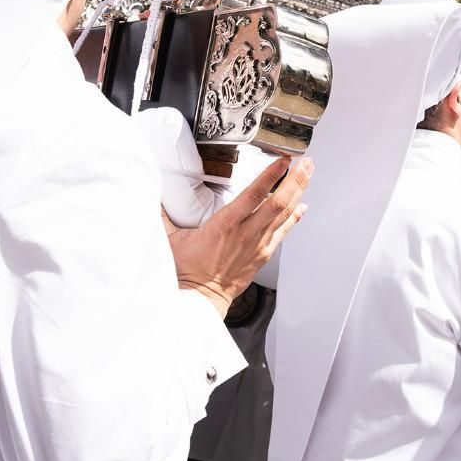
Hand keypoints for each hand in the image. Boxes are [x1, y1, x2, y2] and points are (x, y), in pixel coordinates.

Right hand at [164, 156, 311, 317]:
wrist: (199, 300)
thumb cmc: (186, 272)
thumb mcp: (169, 239)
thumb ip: (162, 214)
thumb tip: (151, 196)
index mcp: (224, 225)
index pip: (253, 195)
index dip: (271, 175)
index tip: (282, 159)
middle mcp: (245, 234)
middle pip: (278, 203)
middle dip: (295, 180)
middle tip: (307, 162)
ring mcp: (257, 245)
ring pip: (283, 215)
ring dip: (298, 193)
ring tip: (308, 174)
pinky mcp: (262, 256)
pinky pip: (282, 233)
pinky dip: (294, 218)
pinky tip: (302, 207)